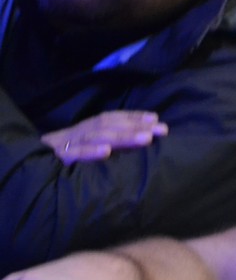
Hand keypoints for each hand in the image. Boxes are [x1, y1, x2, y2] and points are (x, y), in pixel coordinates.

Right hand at [41, 111, 168, 164]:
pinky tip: (106, 153)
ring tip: (146, 138)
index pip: (112, 118)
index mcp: (86, 129)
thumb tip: (140, 140)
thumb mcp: (85, 147)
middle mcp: (79, 132)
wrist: (28, 162)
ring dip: (123, 137)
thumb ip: (108, 144)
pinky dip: (90, 152)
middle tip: (162, 129)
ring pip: (97, 137)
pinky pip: (74, 154)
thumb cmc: (64, 156)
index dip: (134, 117)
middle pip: (109, 125)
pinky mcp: (58, 157)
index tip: (156, 119)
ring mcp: (68, 143)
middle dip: (137, 126)